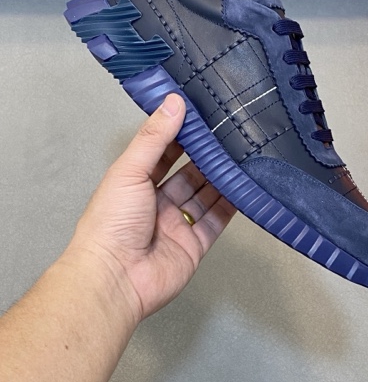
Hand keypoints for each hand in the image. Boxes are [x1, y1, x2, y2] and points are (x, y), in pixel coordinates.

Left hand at [69, 93, 235, 321]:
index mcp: (136, 184)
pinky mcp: (193, 245)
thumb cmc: (110, 224)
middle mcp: (156, 203)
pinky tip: (242, 189)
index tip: (201, 118)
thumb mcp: (130, 170)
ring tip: (240, 158)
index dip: (181, 137)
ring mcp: (175, 225)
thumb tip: (172, 103)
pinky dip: (230, 206)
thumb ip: (155, 138)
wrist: (115, 278)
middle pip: (188, 175)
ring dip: (220, 179)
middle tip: (228, 138)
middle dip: (206, 158)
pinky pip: (215, 221)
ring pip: (204, 196)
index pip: (163, 154)